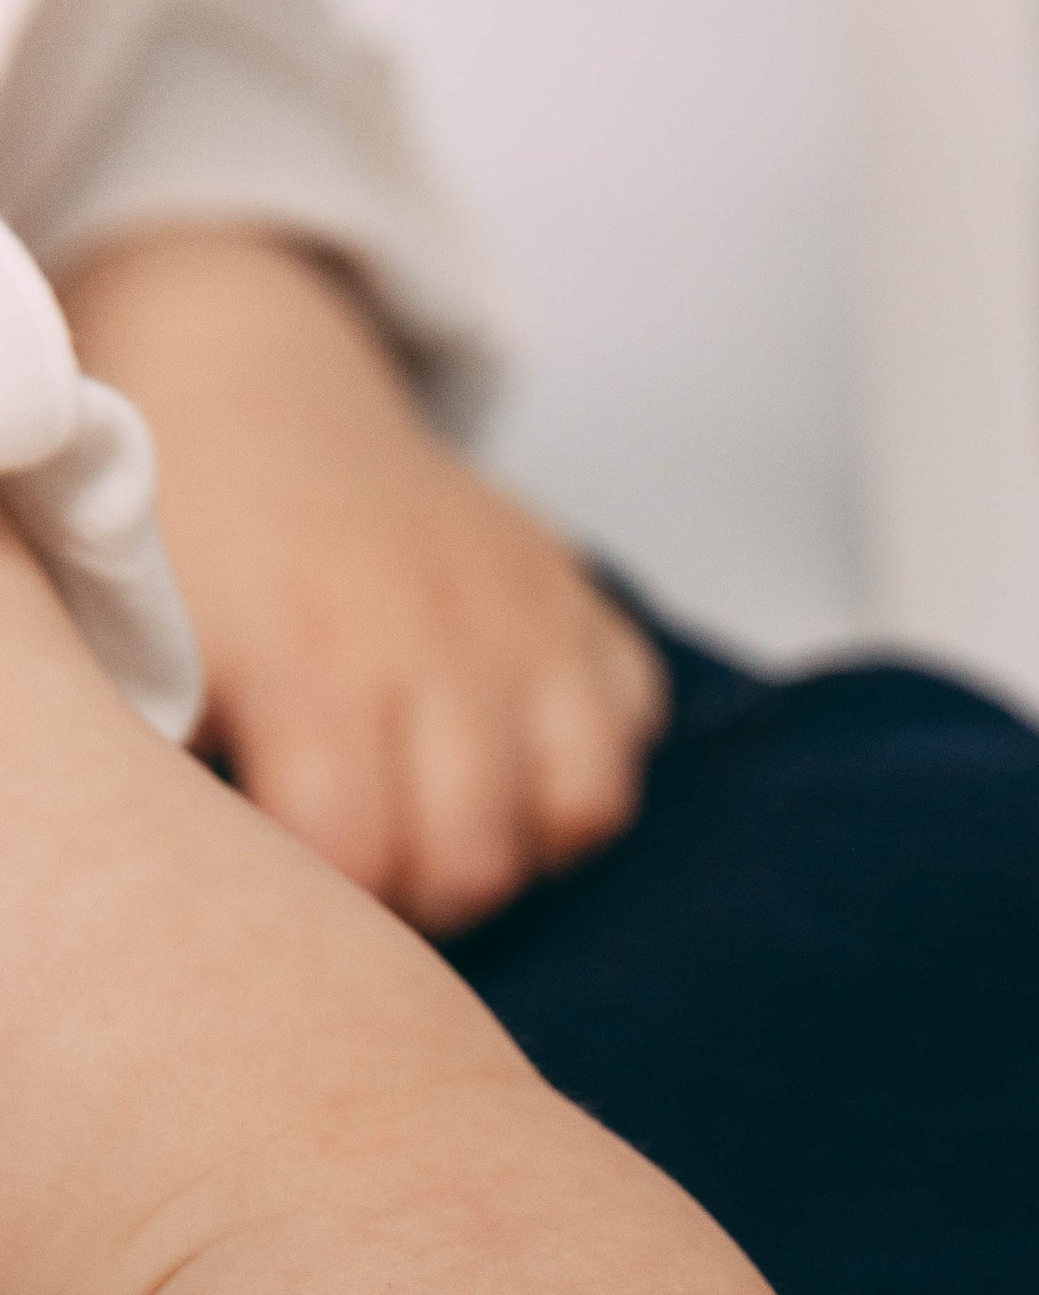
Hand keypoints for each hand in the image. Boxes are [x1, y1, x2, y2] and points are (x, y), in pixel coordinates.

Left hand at [56, 226, 664, 932]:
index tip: (303, 889)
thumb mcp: (148, 644)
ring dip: (525, 838)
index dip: (332, 903)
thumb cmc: (192, 543)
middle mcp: (433, 637)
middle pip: (478, 859)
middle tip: (377, 869)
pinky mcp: (580, 594)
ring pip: (584, 805)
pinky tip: (515, 745)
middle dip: (425, 896)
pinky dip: (586, 751)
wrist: (251, 391)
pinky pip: (635, 716)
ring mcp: (522, 614)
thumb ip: (184, 765)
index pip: (355, 853)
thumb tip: (228, 883)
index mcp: (307, 656)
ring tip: (455, 821)